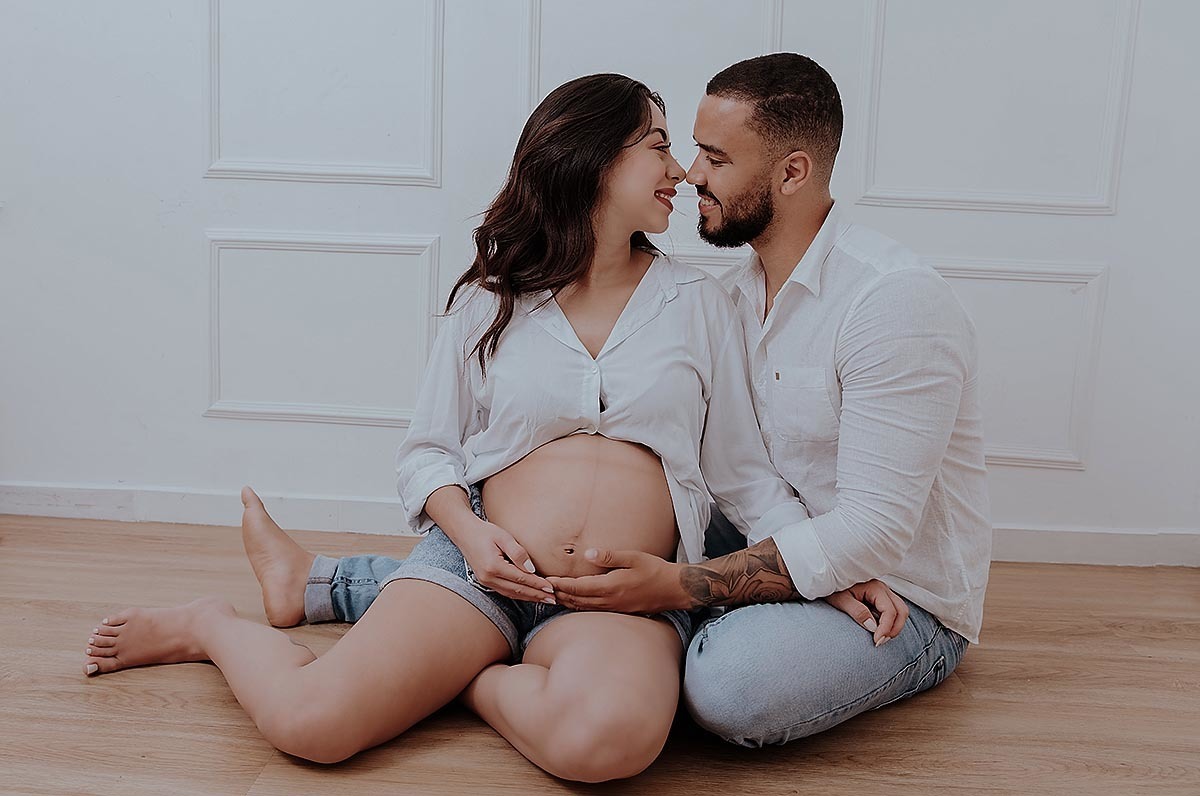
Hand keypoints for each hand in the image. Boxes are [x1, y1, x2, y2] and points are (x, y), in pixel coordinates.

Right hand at [452, 518, 555, 603]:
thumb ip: (518, 553)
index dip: (537, 584)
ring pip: (512, 594)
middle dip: (536, 595)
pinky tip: (529, 595)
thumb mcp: (503, 537)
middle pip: (517, 590)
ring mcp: (486, 582)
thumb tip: (532, 569)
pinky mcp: (486, 582)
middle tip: (553, 599)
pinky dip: (519, 594)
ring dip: (529, 598)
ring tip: (544, 600)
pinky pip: (506, 592)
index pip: (521, 579)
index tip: (551, 588)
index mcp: (493, 566)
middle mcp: (488, 578)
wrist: (465, 533)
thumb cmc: (485, 532)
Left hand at [546, 548, 687, 613]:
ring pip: (583, 607)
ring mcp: (614, 608)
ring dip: (567, 602)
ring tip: (553, 596)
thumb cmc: (654, 570)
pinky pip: (593, 610)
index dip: (560, 585)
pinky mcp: (619, 611)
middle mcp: (609, 601)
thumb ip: (609, 556)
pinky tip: (575, 602)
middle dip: (559, 595)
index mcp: (610, 587)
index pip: (578, 587)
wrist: (673, 589)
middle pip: (577, 600)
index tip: (546, 580)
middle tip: (542, 589)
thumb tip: (587, 553)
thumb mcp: (633, 557)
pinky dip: (580, 606)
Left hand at [823, 579, 908, 646]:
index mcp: (875, 587)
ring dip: (894, 626)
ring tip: (880, 638)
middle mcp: (883, 589)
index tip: (877, 641)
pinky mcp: (881, 599)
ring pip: (900, 611)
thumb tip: (873, 627)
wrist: (827, 578)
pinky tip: (878, 631)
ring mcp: (883, 593)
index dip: (886, 628)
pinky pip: (893, 611)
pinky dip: (890, 623)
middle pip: (901, 611)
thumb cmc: (833, 589)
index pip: (890, 610)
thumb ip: (857, 612)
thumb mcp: (841, 600)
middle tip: (880, 642)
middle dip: (895, 629)